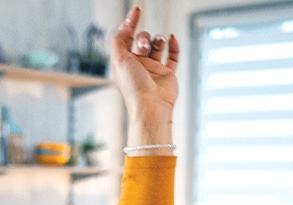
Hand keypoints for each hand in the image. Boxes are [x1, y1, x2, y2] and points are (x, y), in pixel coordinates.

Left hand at [111, 6, 179, 129]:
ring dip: (158, 40)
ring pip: (157, 45)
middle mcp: (138, 64)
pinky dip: (173, 46)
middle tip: (142, 45)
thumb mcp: (119, 59)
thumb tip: (125, 24)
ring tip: (157, 44)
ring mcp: (154, 68)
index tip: (136, 10)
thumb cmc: (133, 86)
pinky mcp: (168, 73)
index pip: (126, 38)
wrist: (151, 106)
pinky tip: (171, 39)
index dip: (130, 23)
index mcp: (124, 62)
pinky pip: (173, 56)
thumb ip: (119, 40)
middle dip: (143, 37)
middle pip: (142, 39)